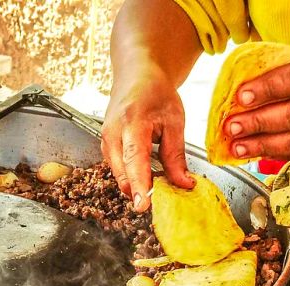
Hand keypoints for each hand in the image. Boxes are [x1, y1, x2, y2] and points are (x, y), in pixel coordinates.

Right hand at [102, 65, 194, 211]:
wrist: (136, 75)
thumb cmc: (156, 94)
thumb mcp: (174, 122)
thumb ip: (176, 156)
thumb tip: (184, 185)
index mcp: (133, 123)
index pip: (135, 161)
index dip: (140, 185)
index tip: (143, 206)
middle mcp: (113, 134)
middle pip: (123, 174)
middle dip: (141, 192)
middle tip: (163, 199)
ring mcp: (106, 142)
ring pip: (120, 176)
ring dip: (137, 185)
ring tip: (158, 182)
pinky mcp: (106, 148)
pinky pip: (118, 171)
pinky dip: (133, 177)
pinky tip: (147, 174)